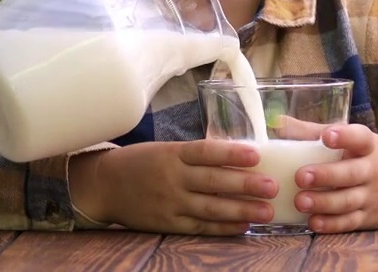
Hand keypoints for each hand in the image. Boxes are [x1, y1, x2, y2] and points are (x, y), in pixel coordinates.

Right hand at [68, 141, 278, 234]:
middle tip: (272, 186)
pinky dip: (223, 228)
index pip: (206, 151)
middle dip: (245, 185)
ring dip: (241, 210)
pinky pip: (200, 227)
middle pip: (213, 182)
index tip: (257, 154)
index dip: (231, 153)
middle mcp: (172, 178)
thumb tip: (238, 154)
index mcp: (173, 153)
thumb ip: (196, 155)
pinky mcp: (168, 224)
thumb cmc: (142, 162)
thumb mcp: (166, 149)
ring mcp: (170, 203)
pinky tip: (243, 226)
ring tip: (266, 211)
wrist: (104, 185)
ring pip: (210, 208)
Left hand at [294, 125, 377, 232]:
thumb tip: (277, 124)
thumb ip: (314, 132)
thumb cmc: (371, 155)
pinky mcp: (370, 217)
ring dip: (324, 202)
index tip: (328, 135)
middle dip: (326, 176)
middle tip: (301, 176)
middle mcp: (373, 170)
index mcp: (369, 146)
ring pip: (348, 201)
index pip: (360, 138)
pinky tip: (313, 222)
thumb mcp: (352, 138)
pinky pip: (351, 222)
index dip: (345, 136)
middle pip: (351, 173)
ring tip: (300, 201)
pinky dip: (332, 224)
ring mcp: (373, 195)